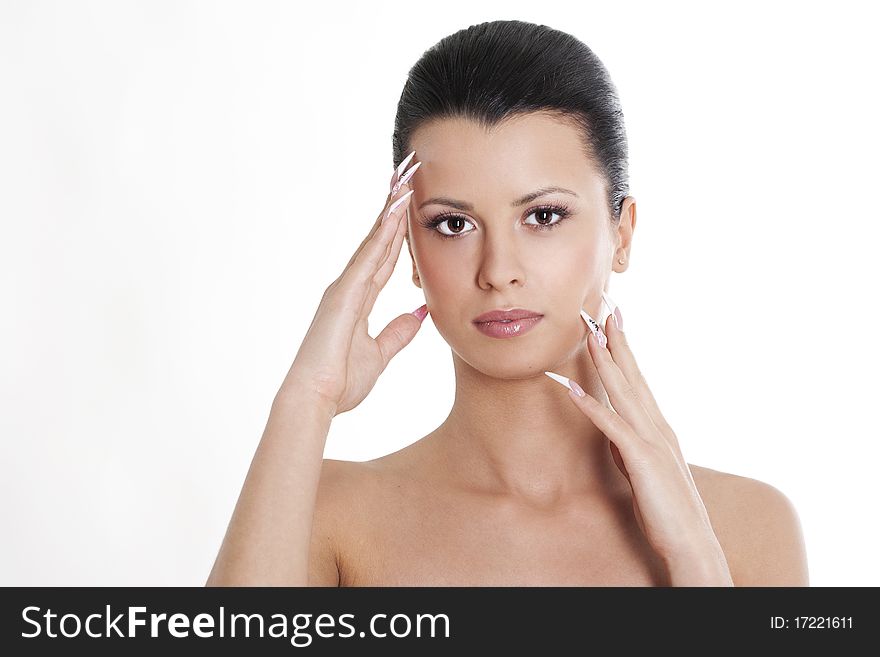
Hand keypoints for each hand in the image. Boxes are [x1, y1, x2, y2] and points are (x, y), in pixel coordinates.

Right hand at [279, 153, 426, 416]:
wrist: (314, 399)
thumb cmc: (340, 382)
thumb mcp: (380, 354)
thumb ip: (399, 333)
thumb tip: (421, 314)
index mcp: (358, 299)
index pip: (387, 257)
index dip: (400, 231)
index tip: (412, 204)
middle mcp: (350, 286)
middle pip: (380, 239)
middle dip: (395, 208)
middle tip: (408, 174)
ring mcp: (345, 286)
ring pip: (374, 240)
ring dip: (391, 209)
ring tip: (406, 178)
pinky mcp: (343, 293)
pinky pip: (369, 255)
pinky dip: (383, 230)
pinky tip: (396, 208)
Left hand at [548, 305, 732, 584]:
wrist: (691, 543)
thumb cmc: (667, 511)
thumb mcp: (645, 472)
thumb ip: (631, 449)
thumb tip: (615, 436)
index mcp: (658, 427)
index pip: (638, 378)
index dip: (624, 348)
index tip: (612, 320)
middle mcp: (657, 426)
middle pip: (633, 374)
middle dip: (616, 339)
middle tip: (602, 306)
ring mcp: (651, 440)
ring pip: (623, 390)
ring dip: (605, 359)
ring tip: (588, 333)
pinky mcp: (641, 459)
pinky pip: (611, 426)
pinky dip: (590, 404)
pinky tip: (571, 387)